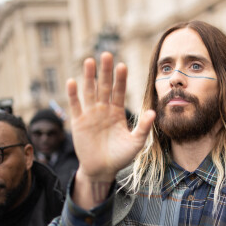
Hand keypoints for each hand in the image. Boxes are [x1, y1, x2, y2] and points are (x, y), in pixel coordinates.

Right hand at [68, 53, 154, 207]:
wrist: (102, 170)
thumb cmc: (121, 157)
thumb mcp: (135, 143)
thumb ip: (143, 128)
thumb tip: (153, 112)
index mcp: (117, 112)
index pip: (119, 91)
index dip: (120, 79)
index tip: (122, 65)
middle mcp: (103, 109)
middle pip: (104, 87)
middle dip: (105, 71)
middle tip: (106, 54)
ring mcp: (90, 114)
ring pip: (89, 92)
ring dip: (89, 77)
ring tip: (89, 61)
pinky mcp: (78, 123)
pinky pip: (76, 106)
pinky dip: (73, 95)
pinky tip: (72, 82)